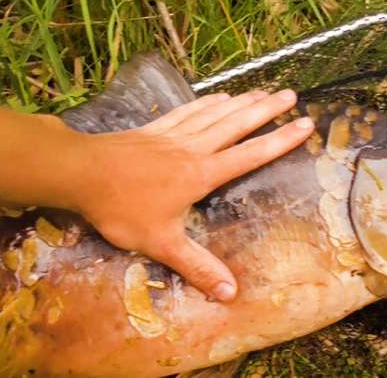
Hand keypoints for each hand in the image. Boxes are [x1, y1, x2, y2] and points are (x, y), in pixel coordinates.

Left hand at [74, 89, 313, 300]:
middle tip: (291, 94)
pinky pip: (187, 110)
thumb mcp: (161, 243)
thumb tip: (231, 294)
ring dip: (241, 101)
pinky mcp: (153, 128)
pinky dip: (206, 102)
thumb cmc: (122, 208)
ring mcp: (172, 135)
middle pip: (236, 124)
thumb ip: (197, 267)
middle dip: (266, 110)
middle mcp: (192, 148)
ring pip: (214, 113)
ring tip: (263, 92)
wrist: (80, 172)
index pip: (249, 155)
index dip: (279, 141)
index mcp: (200, 174)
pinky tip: (216, 96)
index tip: (305, 124)